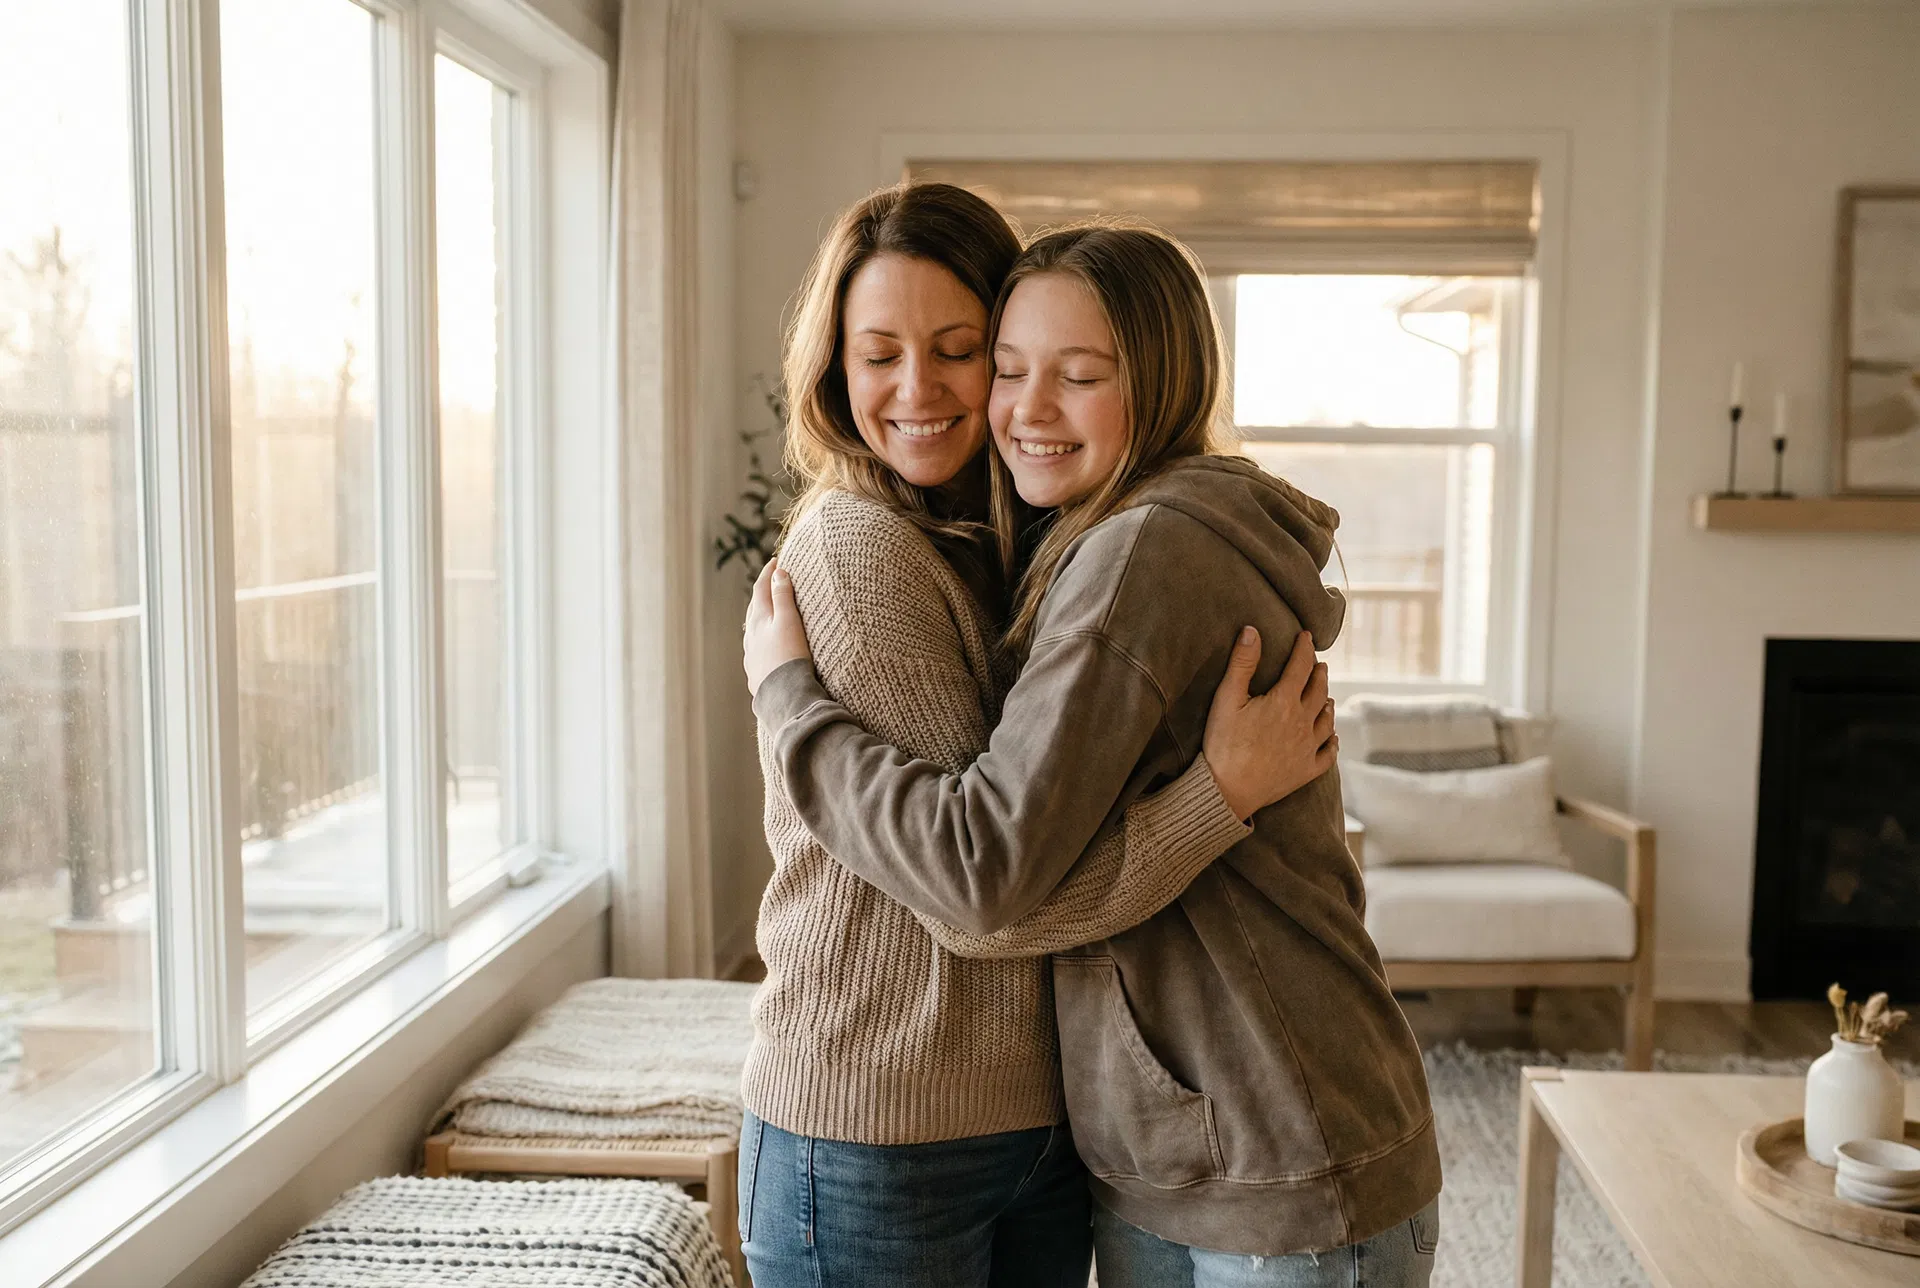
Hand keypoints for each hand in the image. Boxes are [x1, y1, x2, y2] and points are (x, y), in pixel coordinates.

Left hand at [743, 558, 813, 696]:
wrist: (784, 695)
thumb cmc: (790, 656)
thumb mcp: (789, 621)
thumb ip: (783, 597)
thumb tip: (778, 574)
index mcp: (759, 620)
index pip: (761, 589)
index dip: (768, 573)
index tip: (775, 560)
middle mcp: (750, 636)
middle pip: (754, 607)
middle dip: (762, 592)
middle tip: (771, 581)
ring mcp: (751, 655)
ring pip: (752, 629)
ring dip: (759, 616)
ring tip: (767, 611)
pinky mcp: (755, 671)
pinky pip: (756, 648)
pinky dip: (761, 638)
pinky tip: (765, 644)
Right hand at [1202, 627, 1336, 821]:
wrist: (1226, 791)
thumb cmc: (1222, 743)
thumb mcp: (1226, 699)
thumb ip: (1242, 663)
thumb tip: (1252, 630)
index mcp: (1284, 702)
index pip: (1300, 667)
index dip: (1304, 648)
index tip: (1306, 636)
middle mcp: (1302, 723)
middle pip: (1319, 691)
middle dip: (1319, 674)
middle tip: (1319, 664)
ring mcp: (1307, 749)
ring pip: (1327, 720)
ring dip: (1328, 704)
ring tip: (1327, 696)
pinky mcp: (1306, 771)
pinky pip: (1328, 754)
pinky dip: (1333, 742)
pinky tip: (1332, 737)